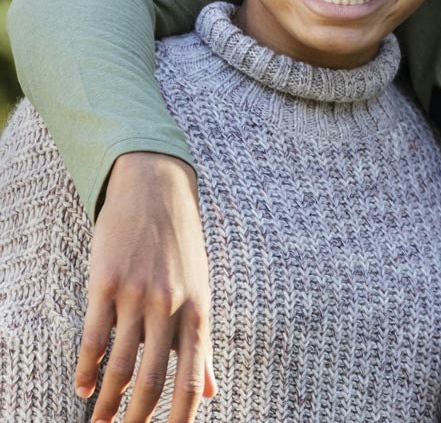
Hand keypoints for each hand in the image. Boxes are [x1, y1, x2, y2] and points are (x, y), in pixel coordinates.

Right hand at [75, 152, 216, 422]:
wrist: (156, 189)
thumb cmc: (181, 245)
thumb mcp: (201, 289)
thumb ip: (201, 345)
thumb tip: (211, 392)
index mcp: (198, 310)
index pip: (192, 380)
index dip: (181, 419)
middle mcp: (171, 305)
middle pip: (153, 382)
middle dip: (137, 421)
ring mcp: (137, 294)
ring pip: (119, 367)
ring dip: (106, 404)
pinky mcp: (106, 283)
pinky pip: (93, 338)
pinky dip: (86, 370)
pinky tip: (83, 388)